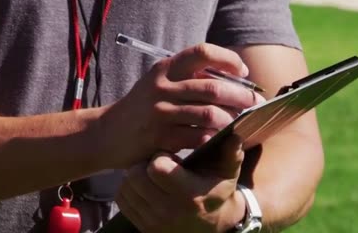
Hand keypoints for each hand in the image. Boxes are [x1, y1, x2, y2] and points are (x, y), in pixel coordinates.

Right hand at [100, 43, 261, 168]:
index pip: (202, 52)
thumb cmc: (142, 107)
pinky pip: (198, 138)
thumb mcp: (158, 82)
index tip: (243, 71)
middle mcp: (162, 87)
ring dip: (231, 121)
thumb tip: (231, 78)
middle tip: (254, 103)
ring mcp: (161, 113)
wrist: (107, 133)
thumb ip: (187, 78)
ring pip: (210, 114)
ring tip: (240, 124)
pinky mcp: (161, 138)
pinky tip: (220, 140)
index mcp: (165, 68)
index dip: (228, 59)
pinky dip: (215, 139)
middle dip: (241, 96)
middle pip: (213, 88)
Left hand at [115, 135, 247, 232]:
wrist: (211, 227)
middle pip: (135, 175)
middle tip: (156, 165)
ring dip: (135, 177)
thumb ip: (230, 154)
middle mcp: (169, 211)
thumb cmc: (216, 192)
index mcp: (189, 195)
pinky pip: (122, 200)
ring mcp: (154, 221)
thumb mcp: (226, 174)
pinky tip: (145, 188)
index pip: (157, 168)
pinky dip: (129, 191)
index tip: (169, 157)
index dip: (160, 157)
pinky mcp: (143, 227)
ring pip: (127, 186)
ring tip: (151, 177)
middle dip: (144, 165)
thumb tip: (234, 133)